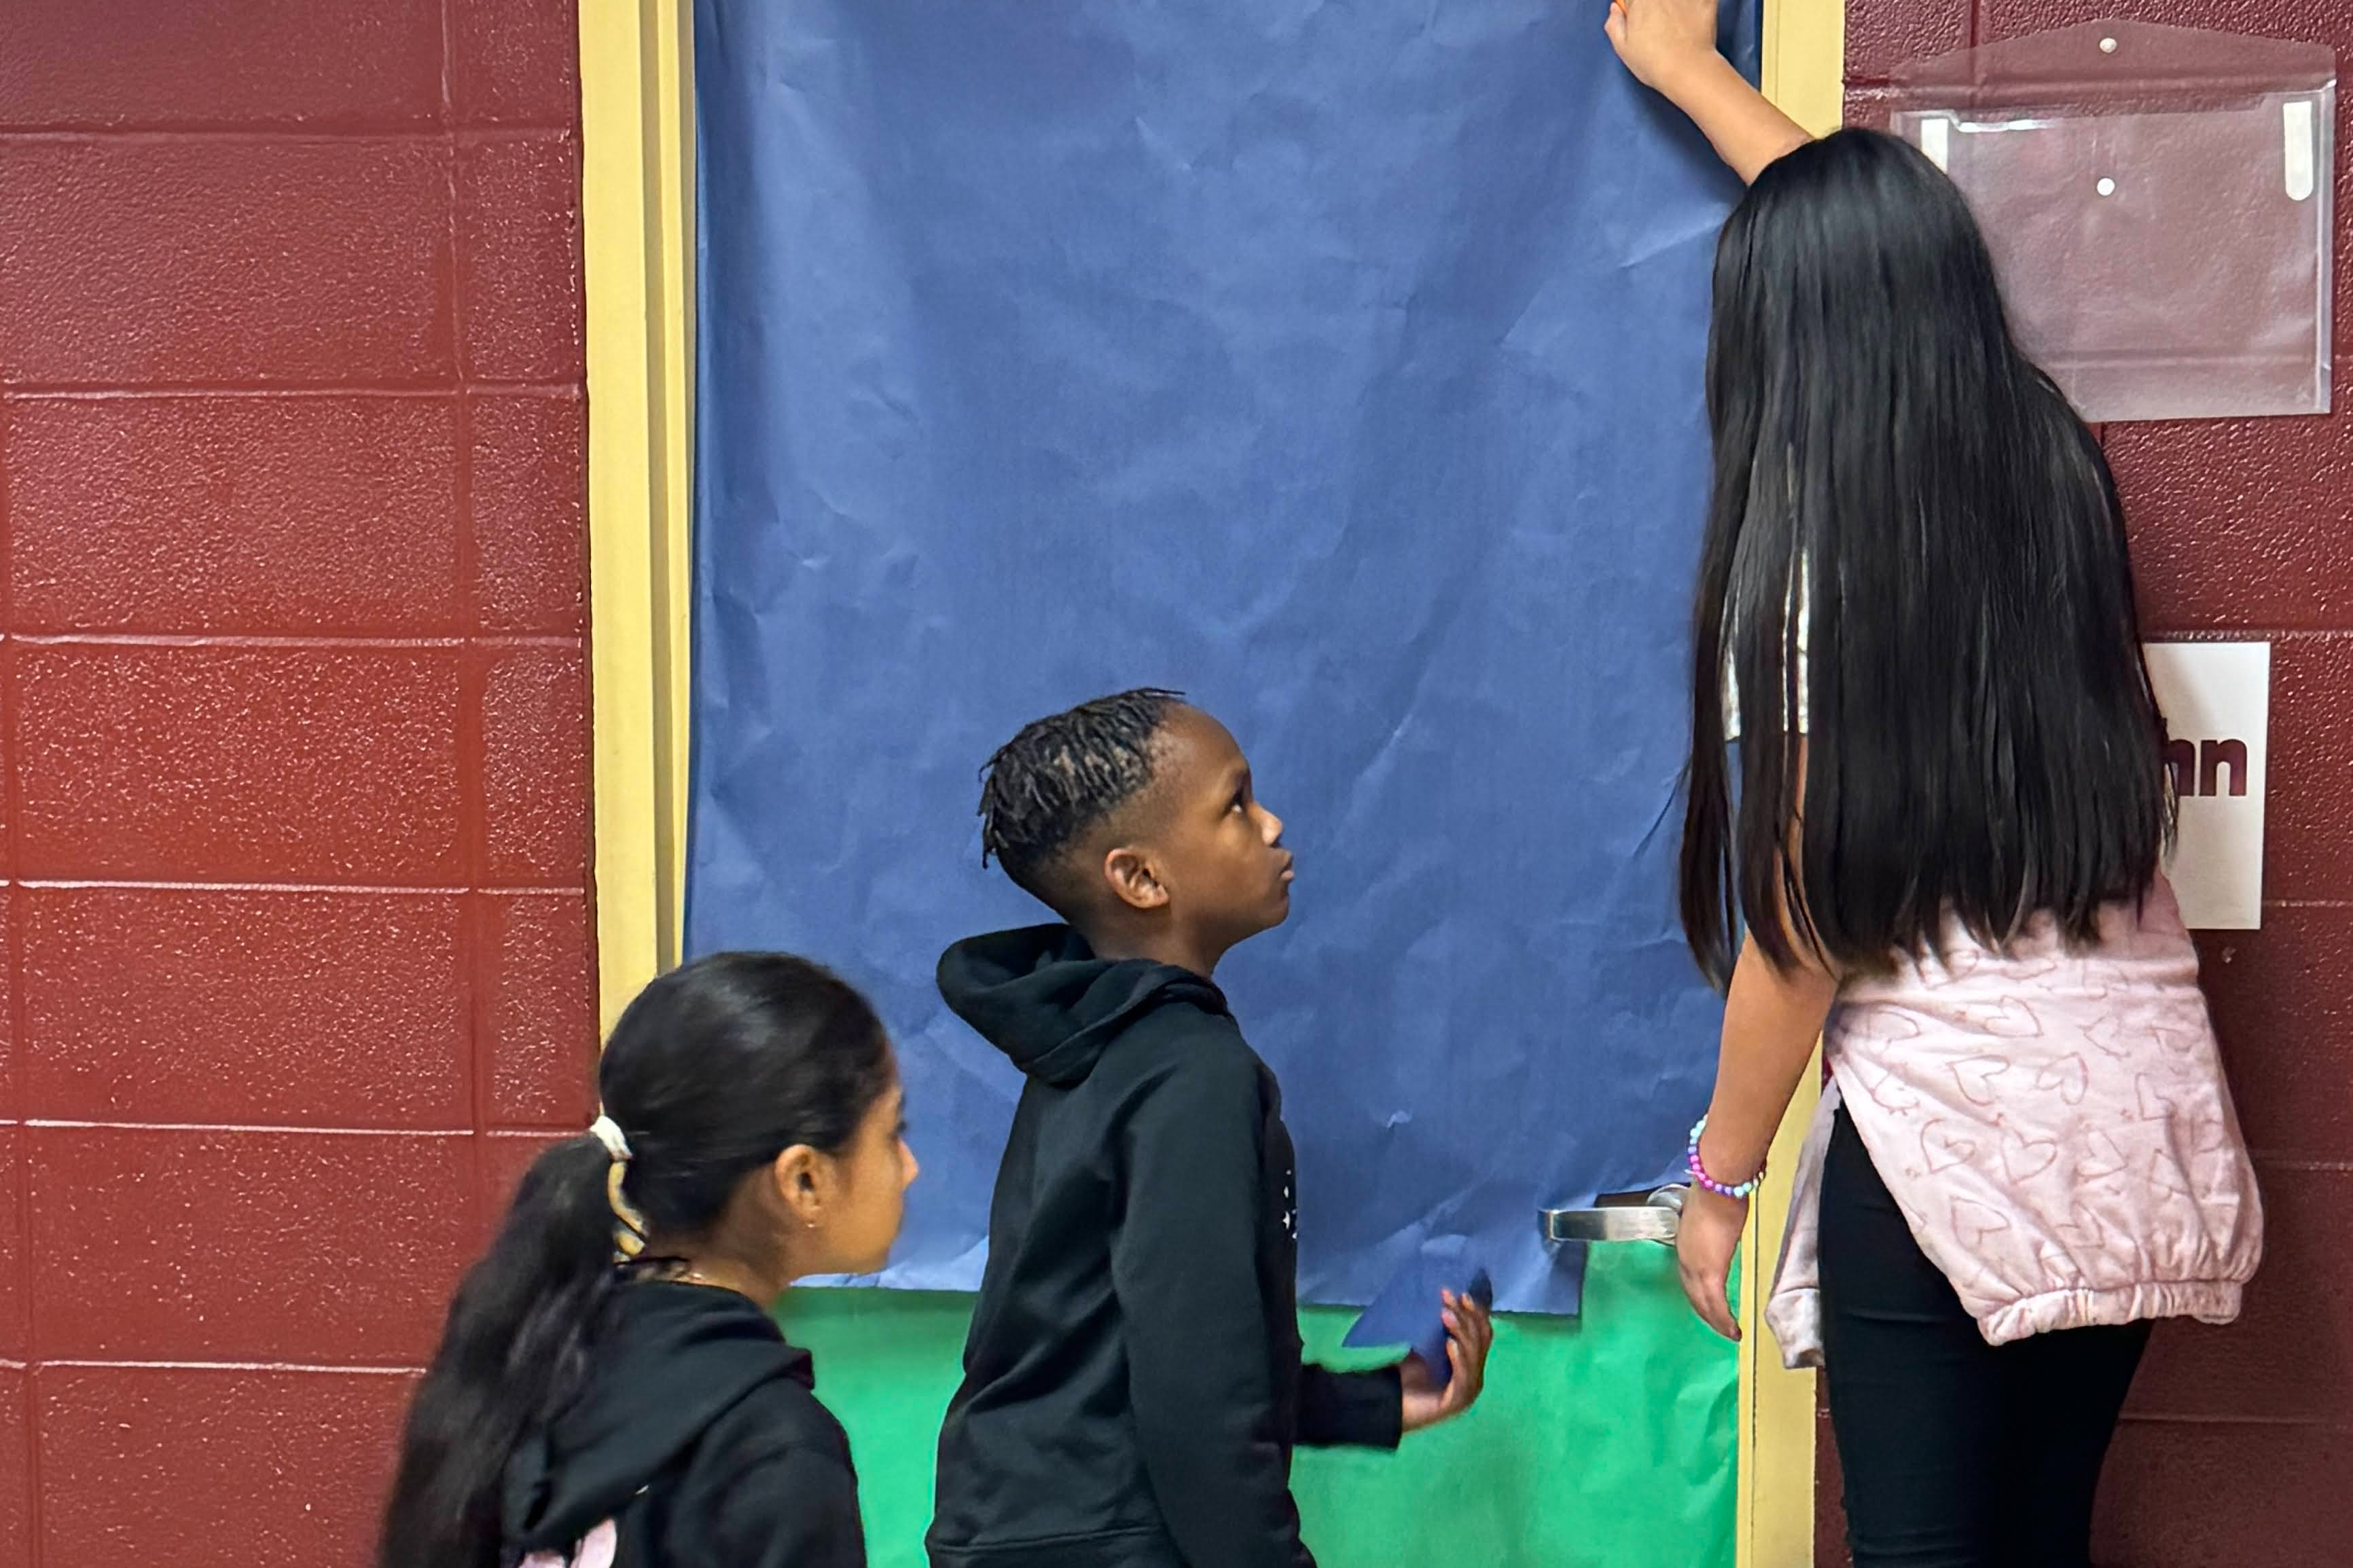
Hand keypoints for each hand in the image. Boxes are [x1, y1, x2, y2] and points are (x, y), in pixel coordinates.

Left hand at [1399, 1290, 1494, 1432]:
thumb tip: (1445, 1300)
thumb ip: (1439, 1331)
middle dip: (1465, 1316)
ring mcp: (1468, 1391)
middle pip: (1478, 1341)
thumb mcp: (1426, 1347)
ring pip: (1472, 1355)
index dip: (1475, 1313)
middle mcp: (1474, 1377)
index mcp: (1471, 1363)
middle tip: (1447, 1298)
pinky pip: (1463, 1377)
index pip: (1481, 1334)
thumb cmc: (1408, 1376)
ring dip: (1460, 1331)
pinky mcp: (1457, 1401)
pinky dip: (1458, 1358)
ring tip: (1445, 1314)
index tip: (1460, 1293)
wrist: (1391, 1406)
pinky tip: (1450, 1343)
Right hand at [1603, 0, 1724, 93]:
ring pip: (1677, 0)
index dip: (1633, 8)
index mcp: (1640, 0)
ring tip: (1674, 25)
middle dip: (1654, 9)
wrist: (1687, 70)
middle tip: (1656, 25)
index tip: (1636, 16)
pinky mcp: (1705, 0)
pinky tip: (1693, 19)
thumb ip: (1615, 24)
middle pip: (1654, 0)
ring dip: (1676, 6)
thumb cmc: (1654, 62)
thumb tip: (1615, 10)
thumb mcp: (1623, 49)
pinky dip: (1699, 5)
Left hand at [1676, 1185, 1745, 1340]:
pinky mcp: (1711, 1272)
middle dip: (1706, 1314)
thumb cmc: (1718, 1196)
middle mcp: (1686, 1261)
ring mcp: (1696, 1267)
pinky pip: (1716, 1304)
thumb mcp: (1709, 1217)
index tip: (1707, 1306)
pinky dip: (1723, 1320)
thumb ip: (1711, 1230)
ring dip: (1716, 1321)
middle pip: (1694, 1295)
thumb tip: (1720, 1229)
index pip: (1688, 1279)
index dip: (1698, 1295)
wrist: (1718, 1190)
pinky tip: (1733, 1331)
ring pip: (1703, 1303)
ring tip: (1728, 1333)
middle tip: (1719, 1328)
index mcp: (1684, 1247)